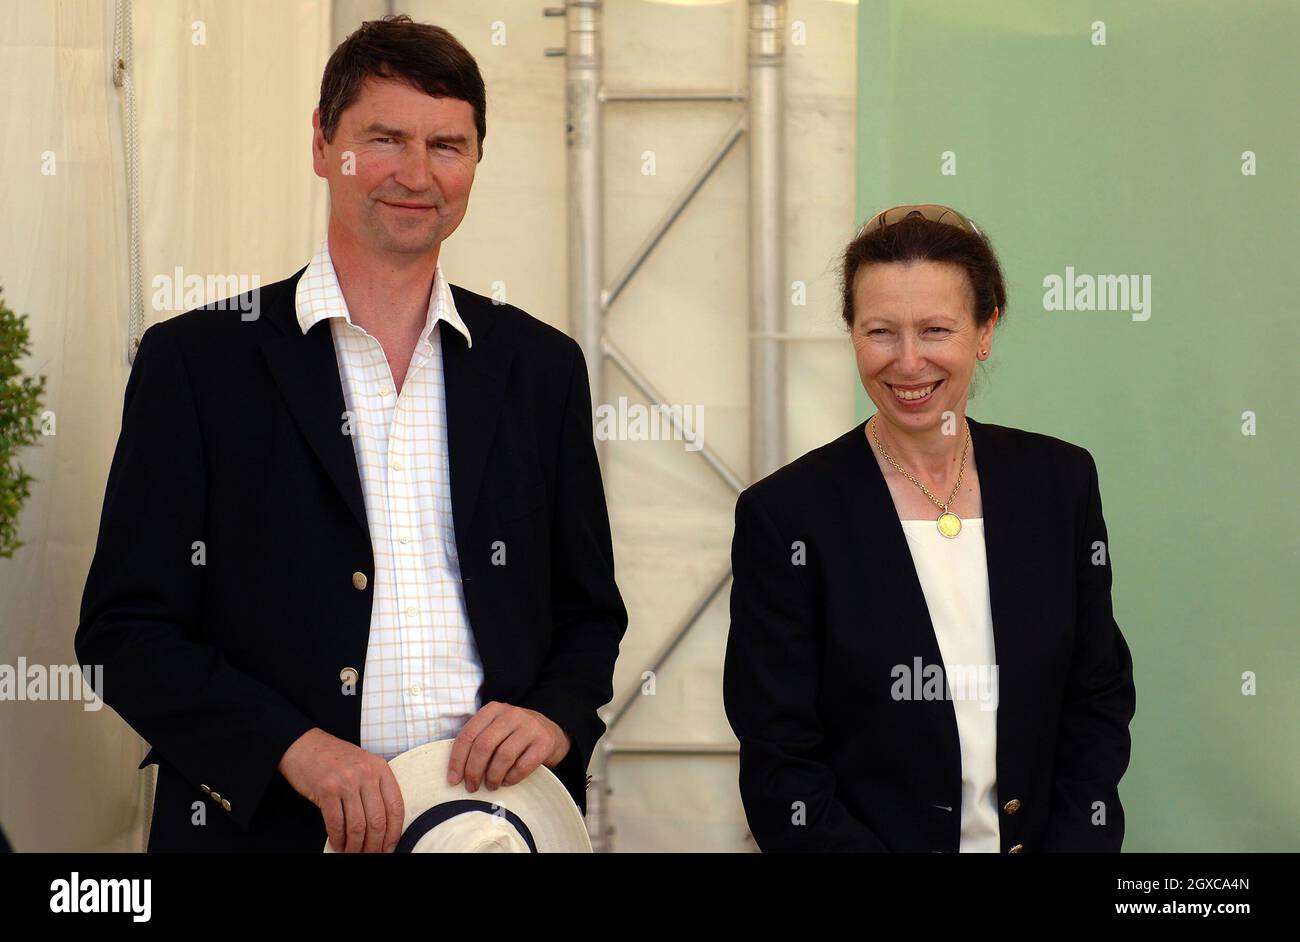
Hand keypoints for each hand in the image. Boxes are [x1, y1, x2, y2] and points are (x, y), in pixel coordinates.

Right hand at [278, 728, 404, 852]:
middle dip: (374, 845)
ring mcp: (346, 781)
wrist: (304, 745)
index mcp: (380, 769)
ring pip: (357, 826)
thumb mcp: (364, 765)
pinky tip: (338, 844)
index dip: (394, 833)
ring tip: (352, 853)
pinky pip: (336, 823)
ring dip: (355, 846)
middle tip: (370, 855)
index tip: (389, 848)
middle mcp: (366, 774)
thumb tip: (384, 826)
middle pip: (377, 821)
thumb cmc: (335, 759)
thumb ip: (375, 789)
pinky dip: (338, 839)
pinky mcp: (326, 789)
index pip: (396, 807)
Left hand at [447, 702, 570, 791]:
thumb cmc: (514, 736)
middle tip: (471, 787)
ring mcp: (530, 726)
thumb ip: (478, 741)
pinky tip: (507, 781)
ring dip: (493, 776)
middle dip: (473, 771)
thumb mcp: (495, 729)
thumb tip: (455, 772)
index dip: (458, 760)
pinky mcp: (544, 742)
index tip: (453, 780)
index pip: (468, 734)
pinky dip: (511, 778)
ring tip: (491, 786)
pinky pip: (523, 765)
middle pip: (484, 745)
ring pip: (503, 756)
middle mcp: (511, 714)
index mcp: (493, 709)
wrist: (551, 732)